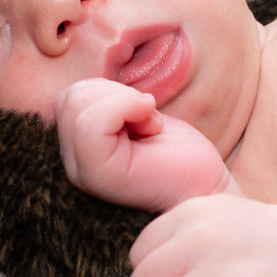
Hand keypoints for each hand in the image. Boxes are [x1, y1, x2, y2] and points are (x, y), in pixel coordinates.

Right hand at [55, 78, 235, 210]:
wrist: (207, 189)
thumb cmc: (180, 157)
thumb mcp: (137, 117)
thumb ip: (105, 105)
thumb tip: (90, 87)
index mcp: (79, 150)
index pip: (68, 98)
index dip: (109, 93)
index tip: (141, 114)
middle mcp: (73, 164)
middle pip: (71, 97)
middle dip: (117, 94)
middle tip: (147, 121)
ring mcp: (82, 171)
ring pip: (78, 103)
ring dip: (126, 101)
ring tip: (149, 128)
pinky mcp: (98, 174)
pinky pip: (91, 120)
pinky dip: (127, 105)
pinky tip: (152, 128)